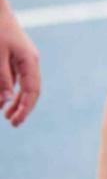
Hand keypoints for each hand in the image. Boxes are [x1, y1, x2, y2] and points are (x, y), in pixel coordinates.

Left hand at [0, 6, 39, 125]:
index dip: (25, 109)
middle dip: (22, 107)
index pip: (32, 91)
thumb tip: (8, 100)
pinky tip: (4, 96)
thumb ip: (2, 79)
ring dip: (16, 99)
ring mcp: (24, 58)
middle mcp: (30, 61)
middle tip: (12, 123)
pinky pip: (17, 76)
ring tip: (6, 113)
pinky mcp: (15, 55)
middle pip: (31, 90)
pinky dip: (11, 88)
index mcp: (30, 62)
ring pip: (24, 84)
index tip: (15, 122)